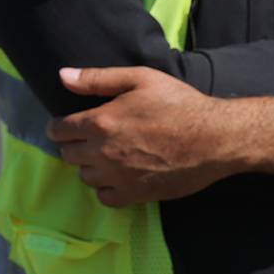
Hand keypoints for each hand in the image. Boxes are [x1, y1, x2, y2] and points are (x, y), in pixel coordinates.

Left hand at [48, 66, 273, 206]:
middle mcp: (102, 153)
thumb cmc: (179, 104)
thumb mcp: (139, 79)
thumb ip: (97, 79)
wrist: (215, 138)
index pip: (58, 131)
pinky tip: (119, 176)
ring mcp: (118, 177)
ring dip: (90, 166)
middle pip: (67, 155)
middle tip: (92, 138)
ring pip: (84, 177)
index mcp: (100, 122)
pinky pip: (104, 198)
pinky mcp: (135, 195)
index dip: (59, 127)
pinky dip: (107, 188)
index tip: (68, 125)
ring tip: (107, 156)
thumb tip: (62, 76)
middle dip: (74, 145)